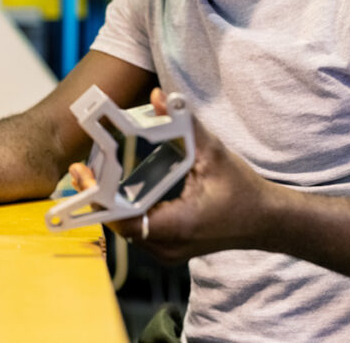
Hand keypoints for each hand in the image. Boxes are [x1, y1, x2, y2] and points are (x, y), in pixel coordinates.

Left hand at [69, 88, 275, 262]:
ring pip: (126, 231)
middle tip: (82, 170)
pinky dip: (126, 211)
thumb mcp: (213, 152)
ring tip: (94, 177)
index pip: (124, 221)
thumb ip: (184, 123)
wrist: (267, 221)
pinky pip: (138, 232)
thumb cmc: (244, 190)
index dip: (100, 200)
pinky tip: (116, 191)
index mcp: (177, 226)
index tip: (85, 177)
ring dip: (110, 205)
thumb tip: (160, 97)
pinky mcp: (169, 249)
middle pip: (119, 225)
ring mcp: (168, 252)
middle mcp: (168, 246)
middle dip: (99, 198)